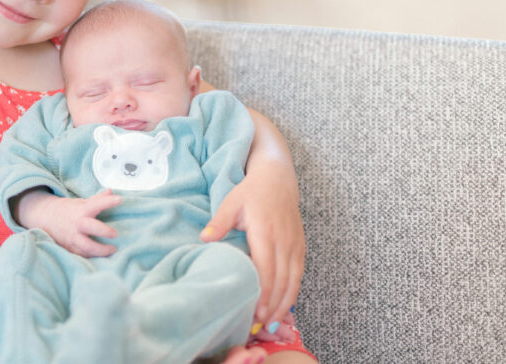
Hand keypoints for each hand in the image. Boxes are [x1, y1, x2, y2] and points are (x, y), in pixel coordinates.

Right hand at [19, 189, 121, 256]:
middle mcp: (77, 224)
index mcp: (81, 210)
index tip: (119, 199)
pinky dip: (93, 255)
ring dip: (101, 250)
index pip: (96, 204)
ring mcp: (73, 237)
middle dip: (104, 231)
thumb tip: (111, 191)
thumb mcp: (81, 202)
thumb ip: (97, 199)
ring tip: (112, 249)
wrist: (46, 217)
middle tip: (115, 234)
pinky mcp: (70, 247)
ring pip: (87, 246)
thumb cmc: (68, 209)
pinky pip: (83, 254)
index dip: (108, 202)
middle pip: (91, 227)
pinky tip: (101, 254)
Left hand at [199, 174, 304, 324]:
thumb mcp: (231, 202)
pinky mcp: (300, 247)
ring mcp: (294, 245)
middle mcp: (283, 241)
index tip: (255, 312)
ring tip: (271, 323)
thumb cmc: (251, 192)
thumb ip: (219, 222)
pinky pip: (299, 275)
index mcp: (265, 231)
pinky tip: (283, 307)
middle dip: (272, 306)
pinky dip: (293, 293)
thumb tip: (204, 238)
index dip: (263, 292)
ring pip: (293, 281)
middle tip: (259, 326)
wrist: (277, 180)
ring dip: (284, 304)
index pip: (267, 268)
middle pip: (281, 280)